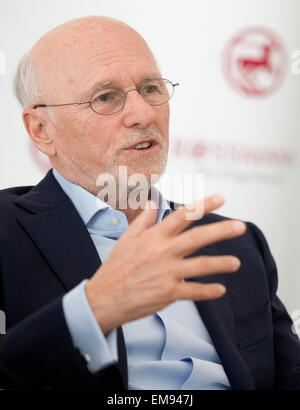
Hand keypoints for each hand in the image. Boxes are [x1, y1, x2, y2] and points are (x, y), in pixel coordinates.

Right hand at [85, 195, 245, 334]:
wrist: (104, 297)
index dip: (202, 205)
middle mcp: (162, 252)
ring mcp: (166, 273)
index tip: (220, 198)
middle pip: (197, 238)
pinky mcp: (168, 293)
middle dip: (221, 231)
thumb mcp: (127, 238)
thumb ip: (144, 219)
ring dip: (221, 264)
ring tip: (237, 262)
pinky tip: (221, 289)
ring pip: (200, 265)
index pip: (182, 216)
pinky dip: (209, 291)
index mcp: (154, 236)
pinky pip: (194, 291)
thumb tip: (154, 202)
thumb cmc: (116, 267)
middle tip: (241, 226)